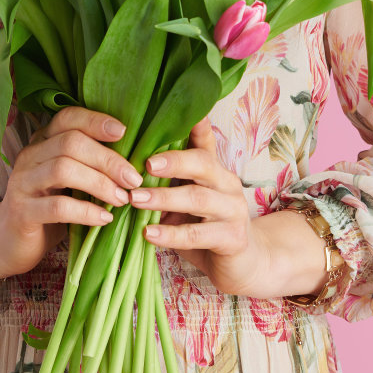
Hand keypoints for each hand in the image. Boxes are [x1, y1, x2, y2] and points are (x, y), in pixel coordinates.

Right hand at [0, 106, 144, 284]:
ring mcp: (23, 183)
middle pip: (71, 143)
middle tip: (134, 179)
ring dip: (99, 183)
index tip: (124, 132)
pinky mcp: (22, 212)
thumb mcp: (69, 180)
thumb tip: (136, 158)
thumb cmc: (49, 205)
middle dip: (107, 159)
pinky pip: (57, 206)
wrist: (8, 240)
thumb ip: (90, 164)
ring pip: (63, 169)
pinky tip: (105, 218)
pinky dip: (86, 211)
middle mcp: (30, 156)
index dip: (96, 121)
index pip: (68, 118)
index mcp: (43, 141)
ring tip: (122, 198)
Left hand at [131, 117, 276, 297]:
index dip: (195, 125)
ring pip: (197, 199)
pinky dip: (170, 234)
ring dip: (164, 198)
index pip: (205, 142)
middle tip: (145, 164)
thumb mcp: (188, 202)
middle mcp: (227, 184)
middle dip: (173, 162)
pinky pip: (196, 234)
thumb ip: (169, 185)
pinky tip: (148, 233)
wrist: (244, 264)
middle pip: (202, 164)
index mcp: (215, 170)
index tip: (179, 108)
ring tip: (136, 199)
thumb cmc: (206, 228)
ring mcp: (233, 210)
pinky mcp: (233, 238)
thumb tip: (128, 170)